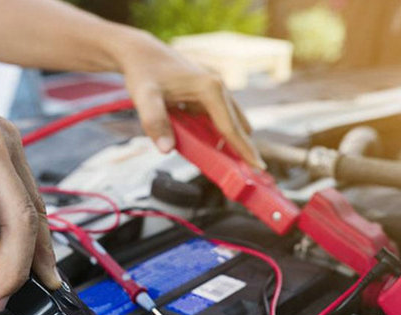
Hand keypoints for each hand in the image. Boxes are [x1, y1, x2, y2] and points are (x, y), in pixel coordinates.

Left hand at [110, 29, 265, 168]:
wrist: (141, 54)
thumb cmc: (144, 73)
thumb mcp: (144, 97)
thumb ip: (154, 122)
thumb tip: (166, 149)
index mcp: (211, 89)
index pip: (231, 127)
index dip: (244, 150)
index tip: (259, 167)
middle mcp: (219, 88)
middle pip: (238, 126)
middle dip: (242, 149)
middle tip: (245, 175)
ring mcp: (216, 90)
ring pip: (232, 122)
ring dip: (231, 142)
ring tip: (230, 166)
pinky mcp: (210, 94)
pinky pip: (221, 118)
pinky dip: (221, 134)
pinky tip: (213, 148)